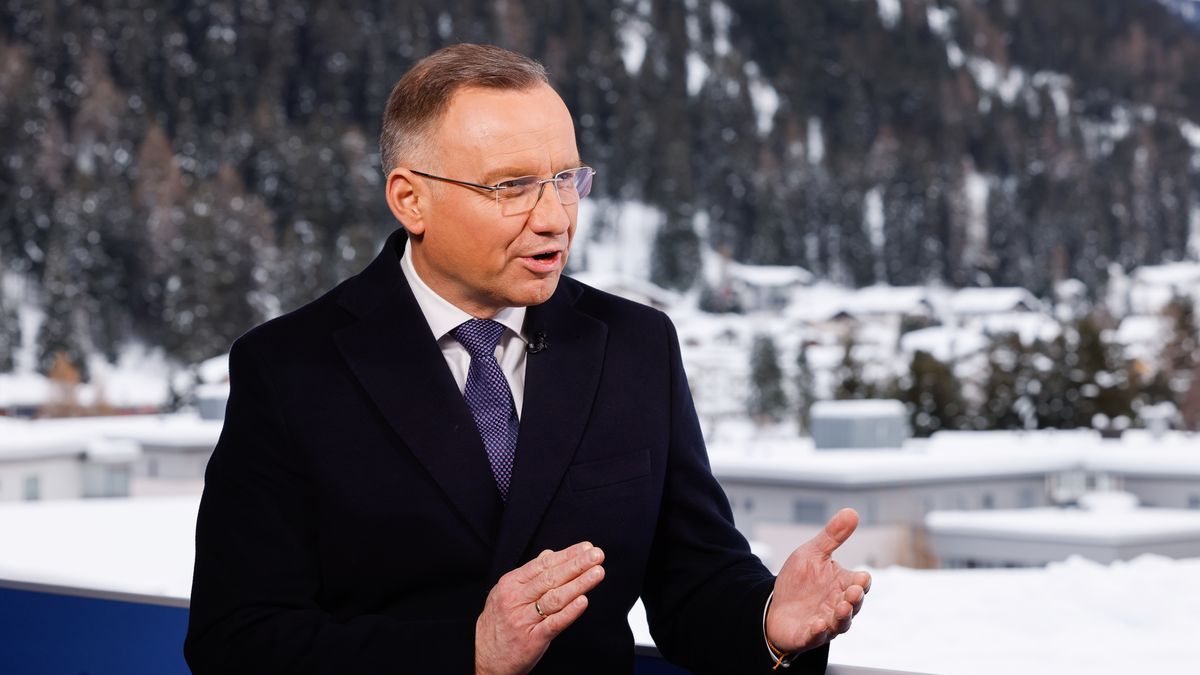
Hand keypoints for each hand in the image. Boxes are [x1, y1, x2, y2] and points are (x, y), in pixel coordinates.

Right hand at [475, 541, 605, 674]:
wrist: (482, 657)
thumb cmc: (498, 624)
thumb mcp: (506, 593)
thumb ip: (529, 574)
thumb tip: (549, 554)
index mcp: (510, 584)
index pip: (543, 565)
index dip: (567, 554)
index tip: (586, 547)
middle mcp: (515, 599)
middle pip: (551, 578)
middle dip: (577, 564)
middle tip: (597, 555)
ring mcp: (523, 619)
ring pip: (555, 597)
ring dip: (579, 583)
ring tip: (597, 572)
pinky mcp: (532, 639)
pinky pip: (554, 623)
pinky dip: (570, 611)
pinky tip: (583, 601)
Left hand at [765, 508, 870, 653]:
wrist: (776, 605)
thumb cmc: (800, 581)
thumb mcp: (813, 553)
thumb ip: (832, 536)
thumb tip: (852, 512)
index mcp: (842, 584)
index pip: (860, 584)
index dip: (862, 582)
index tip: (862, 578)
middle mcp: (839, 605)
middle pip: (854, 604)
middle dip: (855, 599)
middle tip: (853, 592)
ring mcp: (826, 622)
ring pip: (840, 622)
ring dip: (842, 616)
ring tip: (842, 607)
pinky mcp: (809, 635)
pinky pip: (817, 636)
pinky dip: (818, 631)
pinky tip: (817, 625)